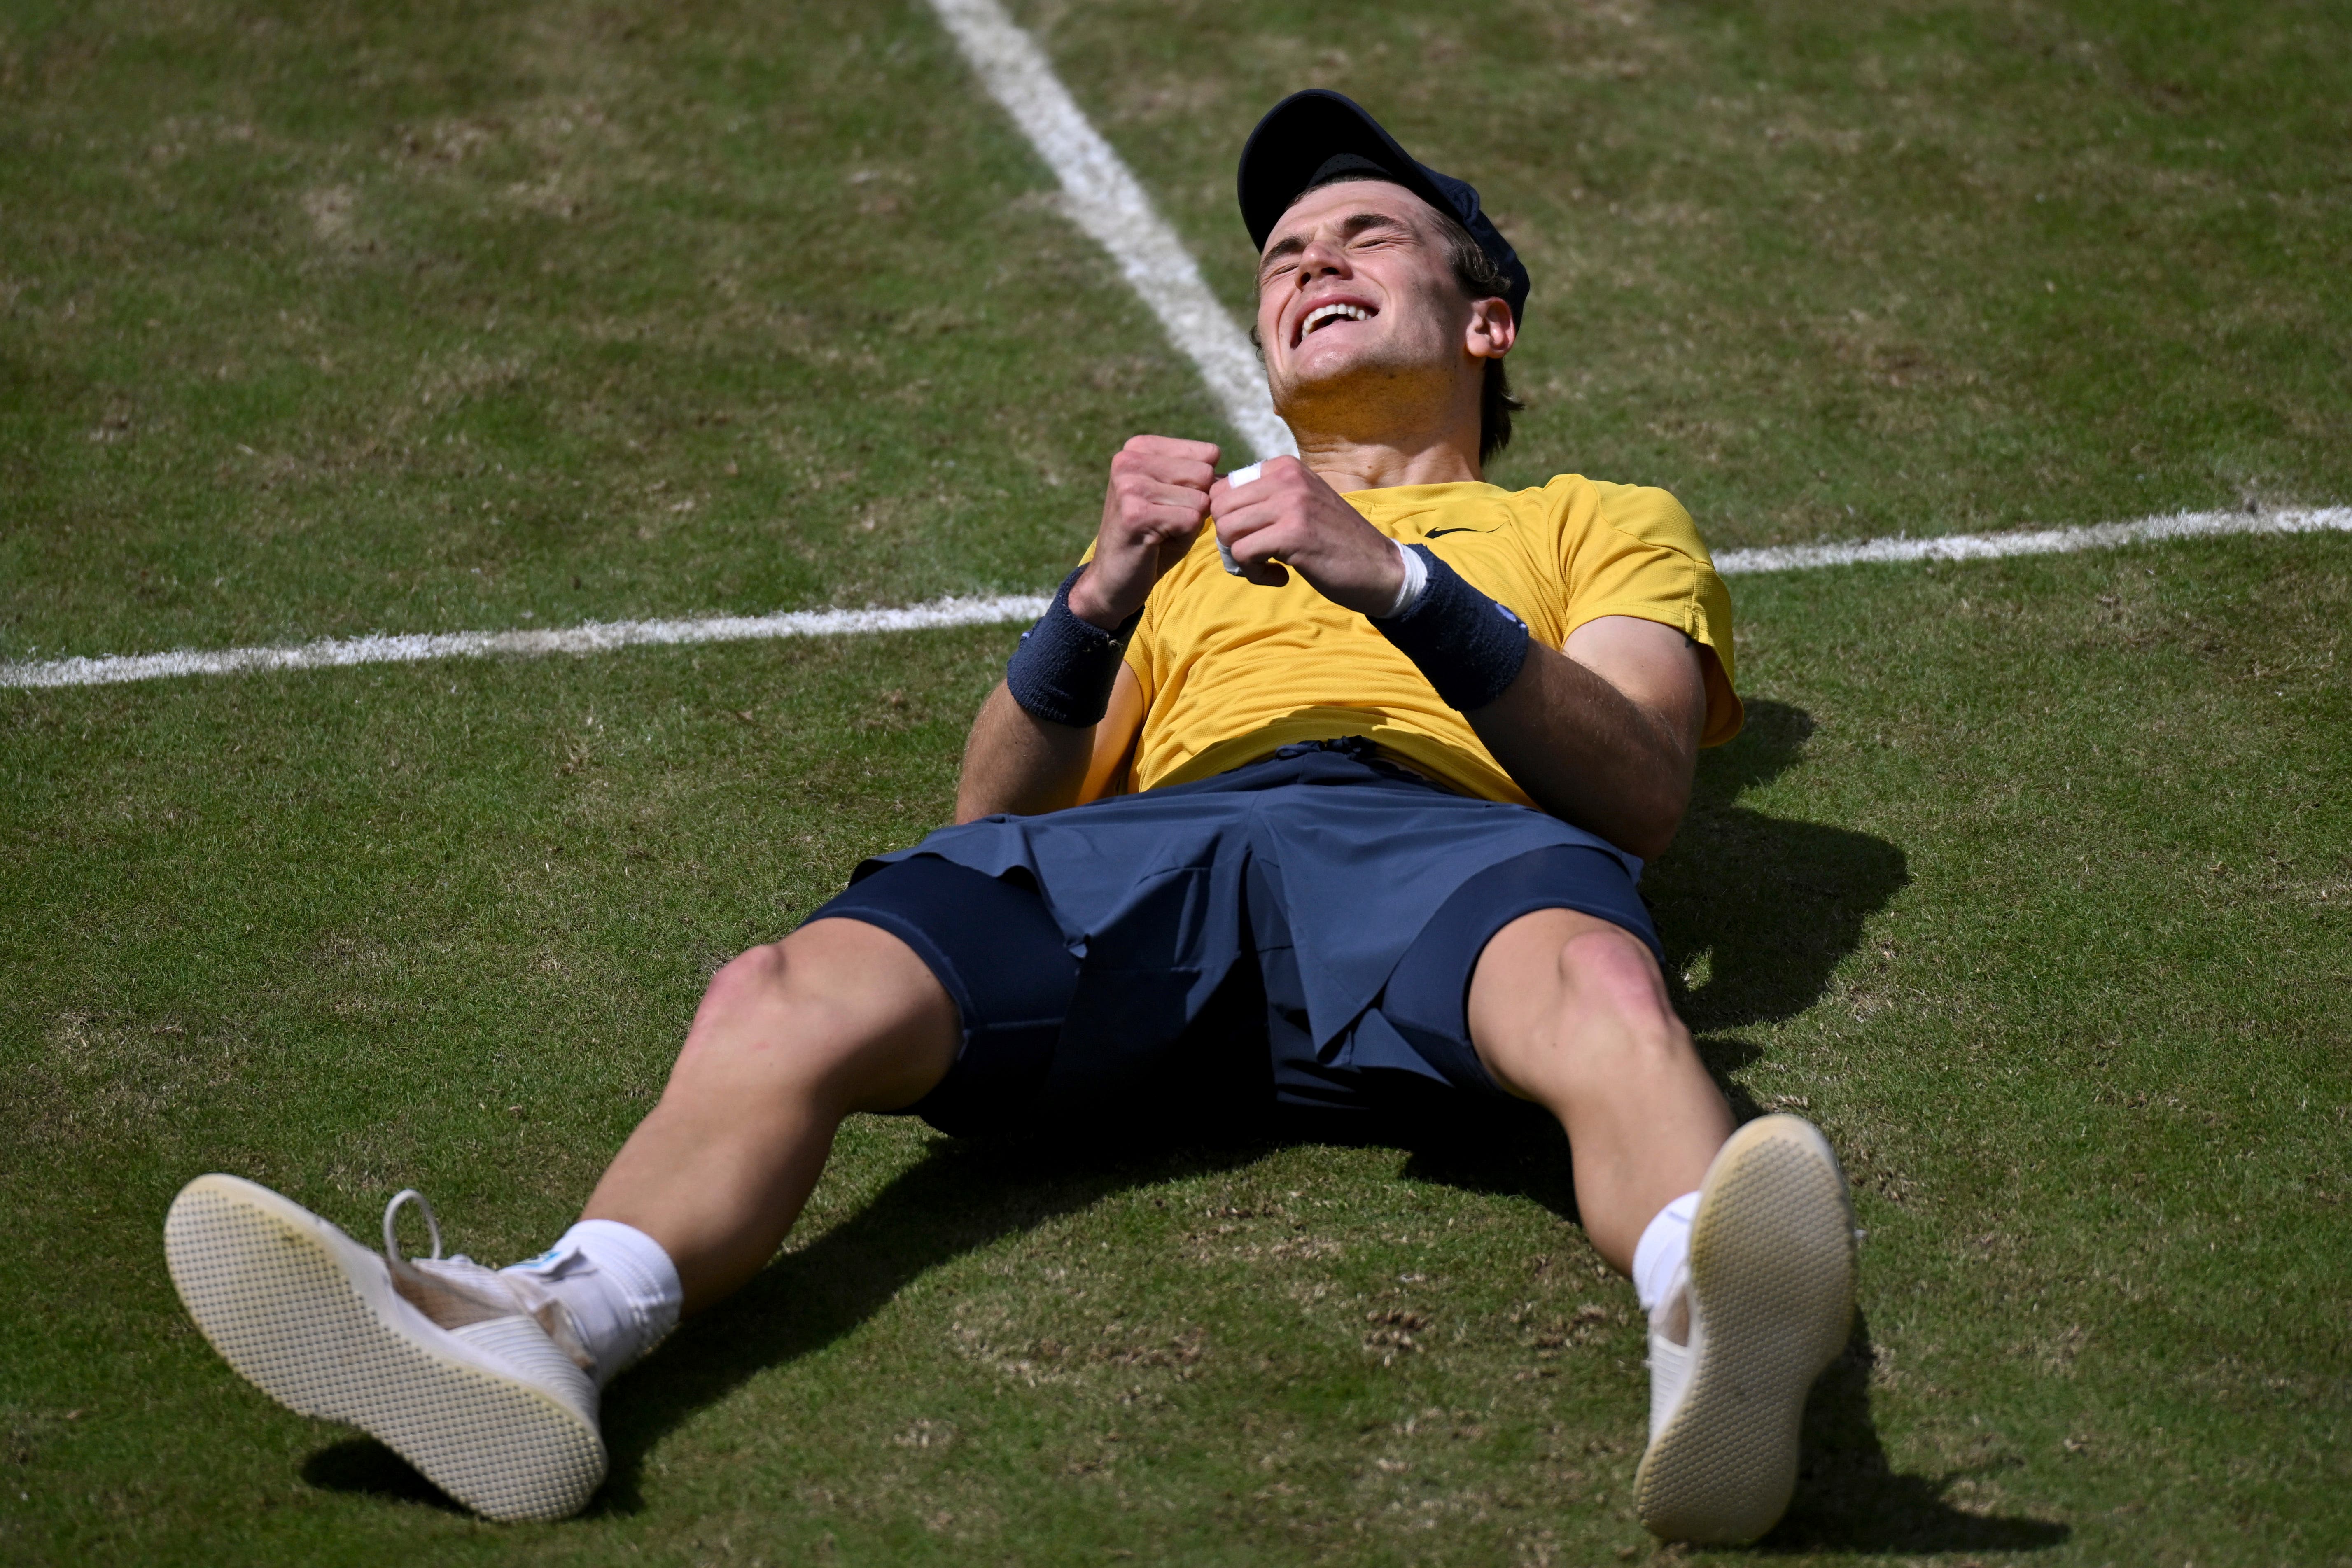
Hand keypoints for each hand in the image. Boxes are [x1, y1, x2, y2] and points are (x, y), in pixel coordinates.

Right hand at [1068, 435, 1218, 627]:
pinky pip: (1190, 520)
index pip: (1208, 453)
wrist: (1114, 579)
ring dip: (1189, 524)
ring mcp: (1129, 485)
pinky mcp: (1135, 513)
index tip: (1173, 502)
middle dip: (1197, 504)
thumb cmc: (1153, 538)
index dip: (1203, 486)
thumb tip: (1231, 477)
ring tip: (1161, 532)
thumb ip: (1202, 478)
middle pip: (1205, 474)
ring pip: (1200, 499)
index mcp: (1139, 448)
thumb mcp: (1178, 497)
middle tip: (1167, 521)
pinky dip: (1183, 538)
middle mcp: (1130, 460)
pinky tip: (1156, 543)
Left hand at [1208, 456, 1405, 615]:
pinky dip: (1254, 574)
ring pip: (1226, 529)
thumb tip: (1215, 504)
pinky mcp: (1294, 533)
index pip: (1222, 488)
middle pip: (1219, 508)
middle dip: (1229, 540)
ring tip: (1268, 567)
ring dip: (1240, 559)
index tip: (1253, 538)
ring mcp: (1292, 503)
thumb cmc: (1334, 541)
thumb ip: (1265, 498)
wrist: (1381, 569)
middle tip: (1255, 558)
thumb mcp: (1299, 505)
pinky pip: (1243, 553)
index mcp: (1285, 466)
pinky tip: (1281, 576)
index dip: (1228, 521)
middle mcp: (1287, 477)